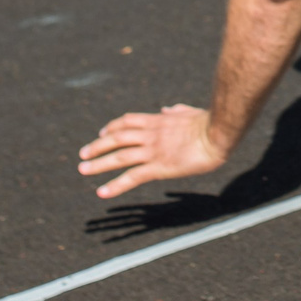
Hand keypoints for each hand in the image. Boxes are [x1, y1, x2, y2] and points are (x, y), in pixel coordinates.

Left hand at [78, 104, 227, 198]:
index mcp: (157, 120)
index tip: (102, 132)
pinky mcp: (159, 167)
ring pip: (119, 156)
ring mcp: (152, 150)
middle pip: (117, 137)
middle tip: (83, 154)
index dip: (112, 126)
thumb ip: (176, 111)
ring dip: (98, 163)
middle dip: (98, 145)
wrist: (218, 133)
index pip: (127, 121)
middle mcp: (150, 134)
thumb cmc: (209, 123)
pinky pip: (132, 177)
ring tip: (83, 170)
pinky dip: (115, 185)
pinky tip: (102, 192)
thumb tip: (168, 109)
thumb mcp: (189, 112)